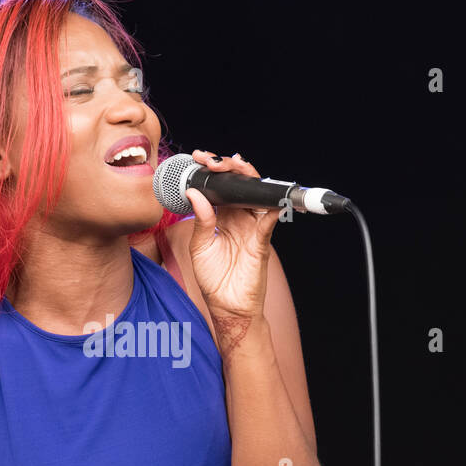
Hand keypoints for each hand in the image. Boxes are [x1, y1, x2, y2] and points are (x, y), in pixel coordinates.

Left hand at [184, 148, 279, 321]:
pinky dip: (271, 204)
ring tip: (233, 165)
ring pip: (256, 194)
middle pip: (240, 184)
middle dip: (228, 167)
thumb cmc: (214, 279)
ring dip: (247, 177)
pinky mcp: (262, 240)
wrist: (227, 306)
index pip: (221, 187)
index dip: (212, 171)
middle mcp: (240, 218)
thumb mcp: (199, 246)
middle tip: (211, 160)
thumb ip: (200, 220)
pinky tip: (263, 194)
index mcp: (223, 217)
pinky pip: (269, 219)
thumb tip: (194, 193)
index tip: (198, 158)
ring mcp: (253, 227)